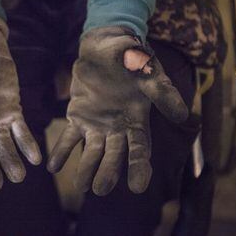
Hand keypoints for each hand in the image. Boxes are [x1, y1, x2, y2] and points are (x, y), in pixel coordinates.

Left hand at [47, 27, 187, 194]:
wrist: (105, 46)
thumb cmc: (131, 59)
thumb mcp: (149, 73)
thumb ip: (162, 93)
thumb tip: (182, 116)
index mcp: (137, 121)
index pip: (140, 149)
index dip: (139, 168)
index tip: (136, 188)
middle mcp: (117, 128)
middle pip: (113, 156)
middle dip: (107, 172)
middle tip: (99, 189)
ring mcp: (96, 124)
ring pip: (92, 151)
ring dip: (85, 168)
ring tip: (79, 186)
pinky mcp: (77, 116)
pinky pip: (69, 137)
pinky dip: (62, 151)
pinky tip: (53, 167)